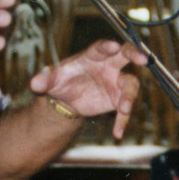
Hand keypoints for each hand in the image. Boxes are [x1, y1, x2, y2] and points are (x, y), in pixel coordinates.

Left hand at [29, 38, 146, 137]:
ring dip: (128, 97)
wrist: (66, 99)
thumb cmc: (61, 82)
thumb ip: (44, 79)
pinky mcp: (118, 100)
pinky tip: (117, 133)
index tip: (115, 46)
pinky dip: (122, 121)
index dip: (109, 46)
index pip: (102, 47)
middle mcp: (108, 66)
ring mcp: (116, 82)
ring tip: (123, 110)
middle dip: (136, 55)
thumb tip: (35, 82)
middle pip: (126, 55)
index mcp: (92, 56)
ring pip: (130, 85)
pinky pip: (124, 110)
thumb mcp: (50, 80)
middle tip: (143, 59)